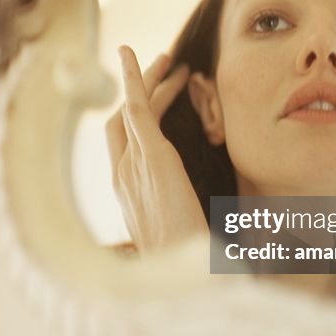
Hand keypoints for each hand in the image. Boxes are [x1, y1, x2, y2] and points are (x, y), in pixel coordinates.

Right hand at [105, 46, 208, 251]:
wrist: (180, 280)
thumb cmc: (187, 268)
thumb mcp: (183, 239)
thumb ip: (188, 222)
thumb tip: (215, 225)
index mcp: (128, 195)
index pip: (122, 146)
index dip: (133, 119)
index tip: (154, 101)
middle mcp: (122, 177)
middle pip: (119, 122)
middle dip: (138, 92)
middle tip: (164, 68)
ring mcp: (132, 166)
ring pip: (129, 109)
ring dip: (145, 79)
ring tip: (168, 58)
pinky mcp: (151, 157)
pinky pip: (136, 109)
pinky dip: (134, 79)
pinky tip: (134, 55)